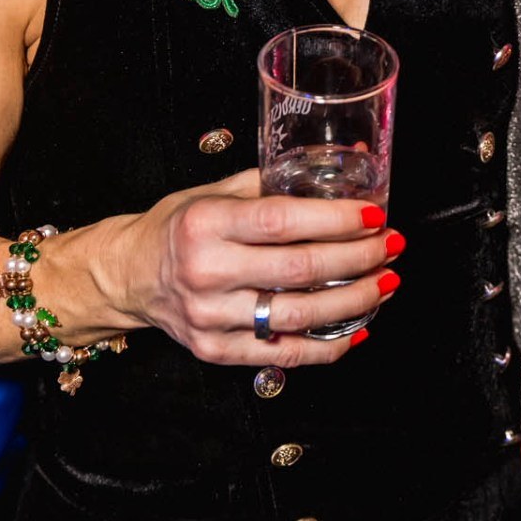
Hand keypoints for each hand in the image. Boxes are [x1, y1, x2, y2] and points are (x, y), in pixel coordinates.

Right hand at [99, 168, 402, 367]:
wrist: (129, 276)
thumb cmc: (178, 227)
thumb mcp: (215, 193)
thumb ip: (274, 183)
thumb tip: (344, 166)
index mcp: (205, 224)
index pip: (282, 222)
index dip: (335, 220)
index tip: (373, 216)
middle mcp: (206, 272)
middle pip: (300, 271)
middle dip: (358, 259)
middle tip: (392, 246)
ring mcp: (210, 317)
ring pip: (299, 317)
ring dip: (354, 301)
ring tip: (386, 283)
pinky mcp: (215, 350)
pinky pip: (285, 354)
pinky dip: (329, 345)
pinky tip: (359, 327)